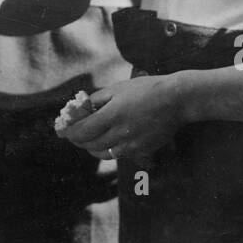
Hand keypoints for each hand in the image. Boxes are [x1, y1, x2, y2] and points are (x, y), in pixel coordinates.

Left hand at [63, 74, 183, 165]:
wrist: (177, 100)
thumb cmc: (147, 89)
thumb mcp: (119, 88)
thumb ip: (97, 99)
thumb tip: (81, 108)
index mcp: (112, 115)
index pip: (82, 131)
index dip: (70, 132)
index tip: (64, 130)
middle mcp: (120, 133)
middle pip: (90, 145)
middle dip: (79, 140)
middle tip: (74, 134)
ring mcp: (131, 145)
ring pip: (102, 154)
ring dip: (92, 148)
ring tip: (90, 139)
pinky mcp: (141, 151)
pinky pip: (118, 155)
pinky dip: (109, 149)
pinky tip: (110, 140)